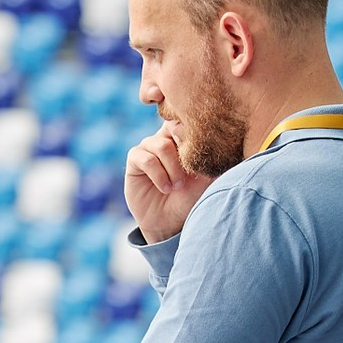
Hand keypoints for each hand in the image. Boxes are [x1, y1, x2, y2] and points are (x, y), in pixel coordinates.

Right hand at [124, 130, 211, 244]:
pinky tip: (165, 188)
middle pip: (173, 129)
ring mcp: (148, 147)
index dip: (192, 135)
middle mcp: (164, 138)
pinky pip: (146, 159)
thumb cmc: (189, 197)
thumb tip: (207, 136)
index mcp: (182, 138)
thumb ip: (205, 156)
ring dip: (172, 168)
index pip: (186, 121)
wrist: (170, 220)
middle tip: (189, 176)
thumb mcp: (204, 177)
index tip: (198, 155)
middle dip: (183, 154)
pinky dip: (159, 175)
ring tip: (177, 186)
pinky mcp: (134, 159)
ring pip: (161, 146)